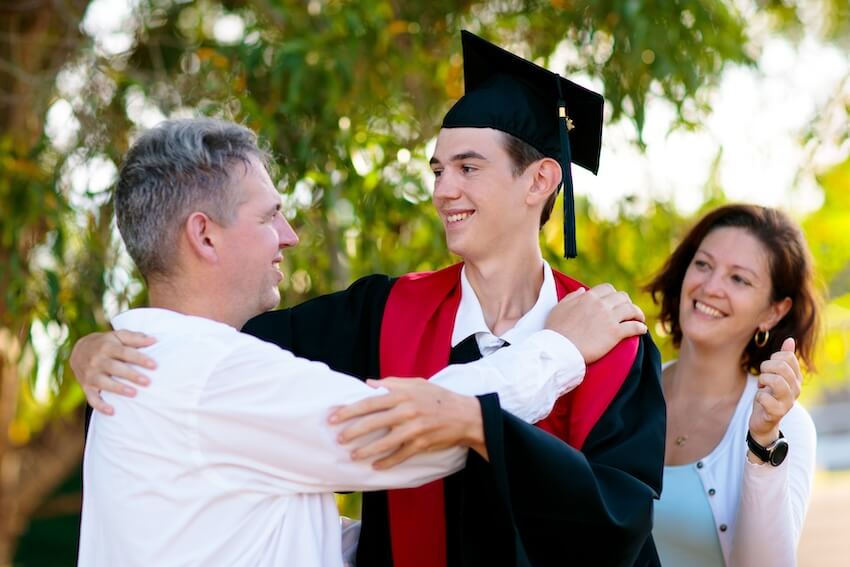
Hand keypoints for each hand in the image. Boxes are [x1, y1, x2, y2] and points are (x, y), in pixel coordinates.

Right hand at [69, 330, 156, 414]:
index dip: (139, 358)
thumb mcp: (118, 336)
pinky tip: (112, 412)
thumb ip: (135, 337)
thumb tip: (154, 340)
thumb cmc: (106, 343)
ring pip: (103, 382)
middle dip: (131, 375)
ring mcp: (90, 374)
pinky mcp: (86, 386)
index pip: (124, 352)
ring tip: (134, 394)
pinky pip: (91, 398)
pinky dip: (100, 406)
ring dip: (118, 389)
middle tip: (147, 382)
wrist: (78, 350)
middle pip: (114, 368)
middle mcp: (97, 360)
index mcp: (107, 346)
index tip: (154, 365)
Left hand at [328, 378, 486, 468]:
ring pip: (385, 442)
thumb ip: (391, 383)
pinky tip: (376, 467)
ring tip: (353, 456)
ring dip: (367, 451)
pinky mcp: (422, 443)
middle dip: (352, 431)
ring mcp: (414, 428)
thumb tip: (368, 384)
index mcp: (402, 394)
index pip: (369, 402)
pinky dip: (387, 462)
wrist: (466, 415)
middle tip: (339, 439)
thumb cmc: (439, 398)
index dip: (349, 410)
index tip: (333, 417)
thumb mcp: (417, 384)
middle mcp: (406, 411)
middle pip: (373, 422)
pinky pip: (400, 455)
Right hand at [544, 283, 646, 363]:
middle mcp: (601, 304)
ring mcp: (609, 318)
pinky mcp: (614, 334)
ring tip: (639, 319)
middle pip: (622, 297)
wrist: (558, 349)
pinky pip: (633, 327)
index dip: (613, 294)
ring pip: (631, 309)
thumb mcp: (558, 308)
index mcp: (588, 297)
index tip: (614, 302)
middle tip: (627, 311)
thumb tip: (582, 290)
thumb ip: (571, 297)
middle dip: (626, 302)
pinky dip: (640, 327)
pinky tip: (642, 330)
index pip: (607, 288)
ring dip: (637, 313)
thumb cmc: (555, 330)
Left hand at [748, 337, 800, 448]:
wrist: (764, 422)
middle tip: (763, 377)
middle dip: (766, 368)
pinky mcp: (776, 413)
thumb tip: (790, 340)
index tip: (769, 368)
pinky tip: (759, 399)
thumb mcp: (776, 375)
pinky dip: (759, 396)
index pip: (787, 357)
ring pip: (776, 381)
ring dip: (763, 380)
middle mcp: (795, 389)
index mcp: (796, 378)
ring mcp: (787, 402)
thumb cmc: (770, 395)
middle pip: (781, 367)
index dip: (773, 358)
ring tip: (761, 387)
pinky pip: (765, 398)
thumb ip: (784, 358)